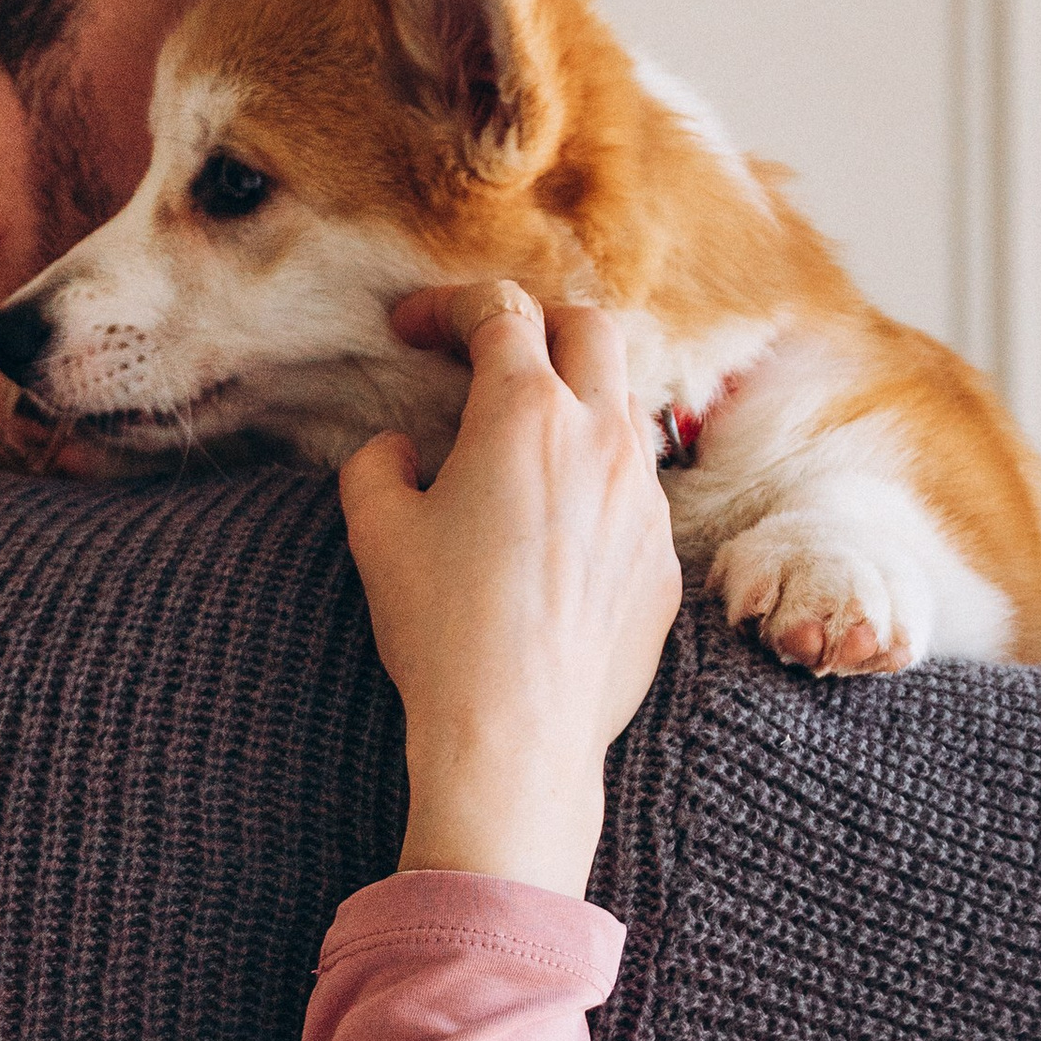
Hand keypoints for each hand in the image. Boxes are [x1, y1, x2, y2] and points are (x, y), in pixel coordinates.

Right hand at [341, 281, 679, 895]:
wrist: (517, 733)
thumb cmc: (440, 629)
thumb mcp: (377, 532)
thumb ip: (378, 463)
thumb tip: (402, 449)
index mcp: (525, 414)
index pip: (500, 313)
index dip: (447, 307)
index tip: (411, 330)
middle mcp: (602, 439)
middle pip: (590, 328)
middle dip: (537, 324)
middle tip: (487, 356)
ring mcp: (646, 500)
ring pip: (623, 411)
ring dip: (573, 406)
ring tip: (519, 450)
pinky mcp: (663, 561)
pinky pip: (635, 495)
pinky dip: (594, 487)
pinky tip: (551, 537)